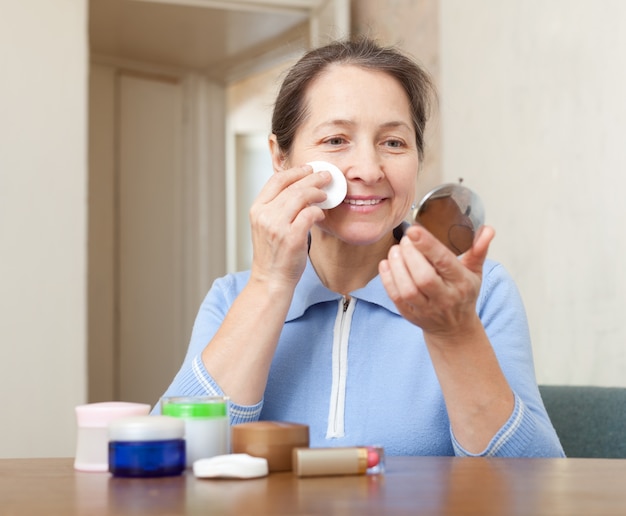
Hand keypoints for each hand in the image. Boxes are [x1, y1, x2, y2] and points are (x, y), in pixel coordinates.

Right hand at [248, 164, 329, 288]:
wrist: (271, 280)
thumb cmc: (273, 254)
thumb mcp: (267, 226)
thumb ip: (278, 207)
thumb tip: (301, 189)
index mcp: (257, 210)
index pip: (276, 180)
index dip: (295, 171)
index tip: (308, 169)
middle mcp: (264, 216)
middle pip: (292, 186)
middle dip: (312, 178)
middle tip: (326, 176)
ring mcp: (277, 227)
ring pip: (301, 196)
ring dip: (317, 192)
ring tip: (326, 194)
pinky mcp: (291, 238)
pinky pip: (309, 214)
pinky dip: (318, 211)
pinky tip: (321, 215)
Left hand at [379, 224, 494, 337]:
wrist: (454, 329)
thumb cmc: (463, 294)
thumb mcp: (475, 271)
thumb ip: (479, 249)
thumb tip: (488, 229)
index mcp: (462, 282)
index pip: (445, 263)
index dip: (428, 246)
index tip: (413, 230)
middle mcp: (445, 297)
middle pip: (424, 277)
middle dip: (410, 255)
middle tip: (404, 239)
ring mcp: (426, 308)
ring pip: (408, 289)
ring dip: (397, 266)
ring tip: (395, 250)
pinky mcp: (410, 314)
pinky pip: (396, 297)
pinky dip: (387, 279)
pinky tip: (386, 263)